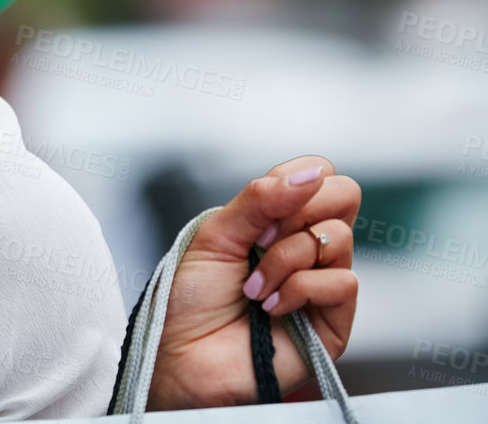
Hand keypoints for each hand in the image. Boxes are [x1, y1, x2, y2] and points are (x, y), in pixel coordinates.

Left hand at [147, 156, 360, 408]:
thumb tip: (311, 173)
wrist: (183, 356)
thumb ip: (260, 198)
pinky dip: (298, 289)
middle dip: (297, 211)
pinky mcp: (335, 320)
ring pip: (337, 237)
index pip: (316, 173)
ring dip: (284, 258)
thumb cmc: (191, 299)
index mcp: (277, 220)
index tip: (260, 207)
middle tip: (261, 240)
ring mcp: (323, 281)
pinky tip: (270, 307)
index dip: (294, 179)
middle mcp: (306, 246)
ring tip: (253, 287)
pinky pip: (343, 281)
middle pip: (345, 195)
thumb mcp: (215, 234)